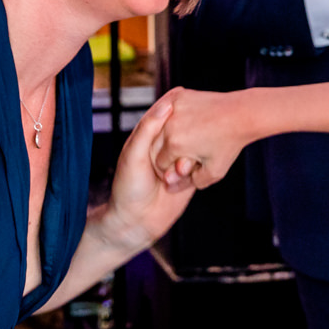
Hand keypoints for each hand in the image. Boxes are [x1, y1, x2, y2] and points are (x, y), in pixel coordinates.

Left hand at [94, 99, 212, 253]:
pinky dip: (197, 170)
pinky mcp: (188, 176)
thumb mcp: (134, 155)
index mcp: (146, 137)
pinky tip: (188, 177)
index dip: (177, 111)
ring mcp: (175, 161)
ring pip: (194, 148)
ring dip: (190, 157)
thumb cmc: (128, 188)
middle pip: (183, 130)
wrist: (136, 222)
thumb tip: (166, 105)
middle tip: (187, 143)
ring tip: (180, 170)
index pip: (165, 115)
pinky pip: (200, 167)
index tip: (188, 108)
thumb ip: (148, 130)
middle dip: (188, 136)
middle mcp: (162, 147)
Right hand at [149, 88, 254, 191]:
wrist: (242, 114)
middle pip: (155, 146)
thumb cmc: (230, 143)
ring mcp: (173, 108)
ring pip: (158, 128)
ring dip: (166, 135)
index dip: (172, 167)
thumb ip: (189, 183)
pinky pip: (165, 111)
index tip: (184, 165)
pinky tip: (185, 123)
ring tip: (186, 138)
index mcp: (176, 145)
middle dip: (167, 152)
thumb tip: (168, 187)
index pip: (160, 164)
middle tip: (184, 153)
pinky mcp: (178, 96)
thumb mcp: (214, 172)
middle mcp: (171, 125)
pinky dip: (170, 118)